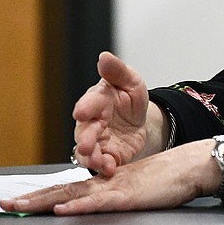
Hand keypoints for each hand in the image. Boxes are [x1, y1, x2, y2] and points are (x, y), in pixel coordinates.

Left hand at [0, 139, 220, 214]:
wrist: (193, 166)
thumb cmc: (172, 178)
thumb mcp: (139, 188)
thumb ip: (119, 194)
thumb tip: (101, 204)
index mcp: (108, 181)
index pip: (69, 188)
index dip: (44, 194)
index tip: (21, 200)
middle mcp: (107, 182)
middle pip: (63, 190)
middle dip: (32, 198)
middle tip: (6, 204)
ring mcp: (116, 188)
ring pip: (74, 194)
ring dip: (45, 201)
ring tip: (20, 206)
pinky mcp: (130, 196)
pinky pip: (100, 202)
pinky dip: (79, 206)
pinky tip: (63, 210)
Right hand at [72, 51, 161, 175]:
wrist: (141, 121)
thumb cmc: (130, 99)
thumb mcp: (131, 82)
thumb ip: (117, 71)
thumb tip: (104, 56)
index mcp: (97, 101)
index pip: (88, 103)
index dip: (85, 107)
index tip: (82, 111)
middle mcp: (92, 122)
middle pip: (84, 131)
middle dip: (86, 138)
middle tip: (88, 145)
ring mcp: (97, 141)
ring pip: (88, 151)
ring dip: (92, 157)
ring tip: (100, 161)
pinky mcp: (106, 156)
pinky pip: (101, 164)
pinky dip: (104, 167)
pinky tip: (110, 168)